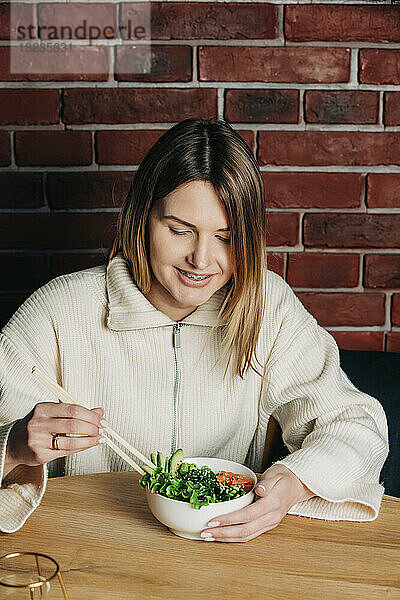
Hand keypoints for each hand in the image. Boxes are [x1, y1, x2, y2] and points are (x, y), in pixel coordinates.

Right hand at [5, 402, 105, 473]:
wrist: (15, 444)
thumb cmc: (39, 426)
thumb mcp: (54, 414)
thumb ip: (76, 412)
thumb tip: (100, 411)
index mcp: (43, 408)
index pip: (72, 409)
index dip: (91, 415)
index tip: (102, 419)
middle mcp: (38, 423)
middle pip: (73, 424)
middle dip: (92, 428)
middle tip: (102, 430)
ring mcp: (37, 440)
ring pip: (71, 440)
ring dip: (90, 440)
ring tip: (99, 439)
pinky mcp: (39, 455)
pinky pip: (66, 452)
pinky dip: (81, 448)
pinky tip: (88, 445)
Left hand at [200, 464, 315, 542]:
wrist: (298, 484)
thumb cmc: (284, 477)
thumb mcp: (276, 474)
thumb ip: (267, 483)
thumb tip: (259, 490)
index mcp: (272, 504)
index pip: (247, 515)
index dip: (229, 520)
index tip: (213, 520)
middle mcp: (271, 517)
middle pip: (245, 531)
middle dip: (223, 533)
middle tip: (206, 533)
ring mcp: (269, 523)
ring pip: (247, 536)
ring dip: (227, 539)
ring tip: (210, 537)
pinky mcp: (266, 525)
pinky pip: (250, 535)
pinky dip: (235, 537)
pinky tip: (223, 536)